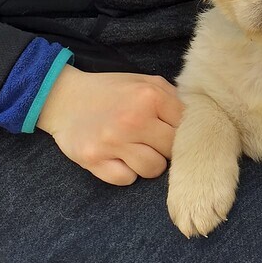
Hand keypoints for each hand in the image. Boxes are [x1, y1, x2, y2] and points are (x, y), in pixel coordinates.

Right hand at [37, 65, 182, 184]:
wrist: (63, 97)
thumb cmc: (110, 91)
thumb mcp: (144, 82)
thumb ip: (172, 98)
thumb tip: (198, 121)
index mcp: (150, 96)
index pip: (186, 127)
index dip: (180, 132)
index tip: (168, 131)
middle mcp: (133, 119)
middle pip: (172, 151)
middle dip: (165, 149)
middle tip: (151, 141)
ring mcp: (112, 141)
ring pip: (153, 169)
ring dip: (147, 163)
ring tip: (134, 149)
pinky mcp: (93, 160)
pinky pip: (126, 180)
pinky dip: (125, 172)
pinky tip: (117, 157)